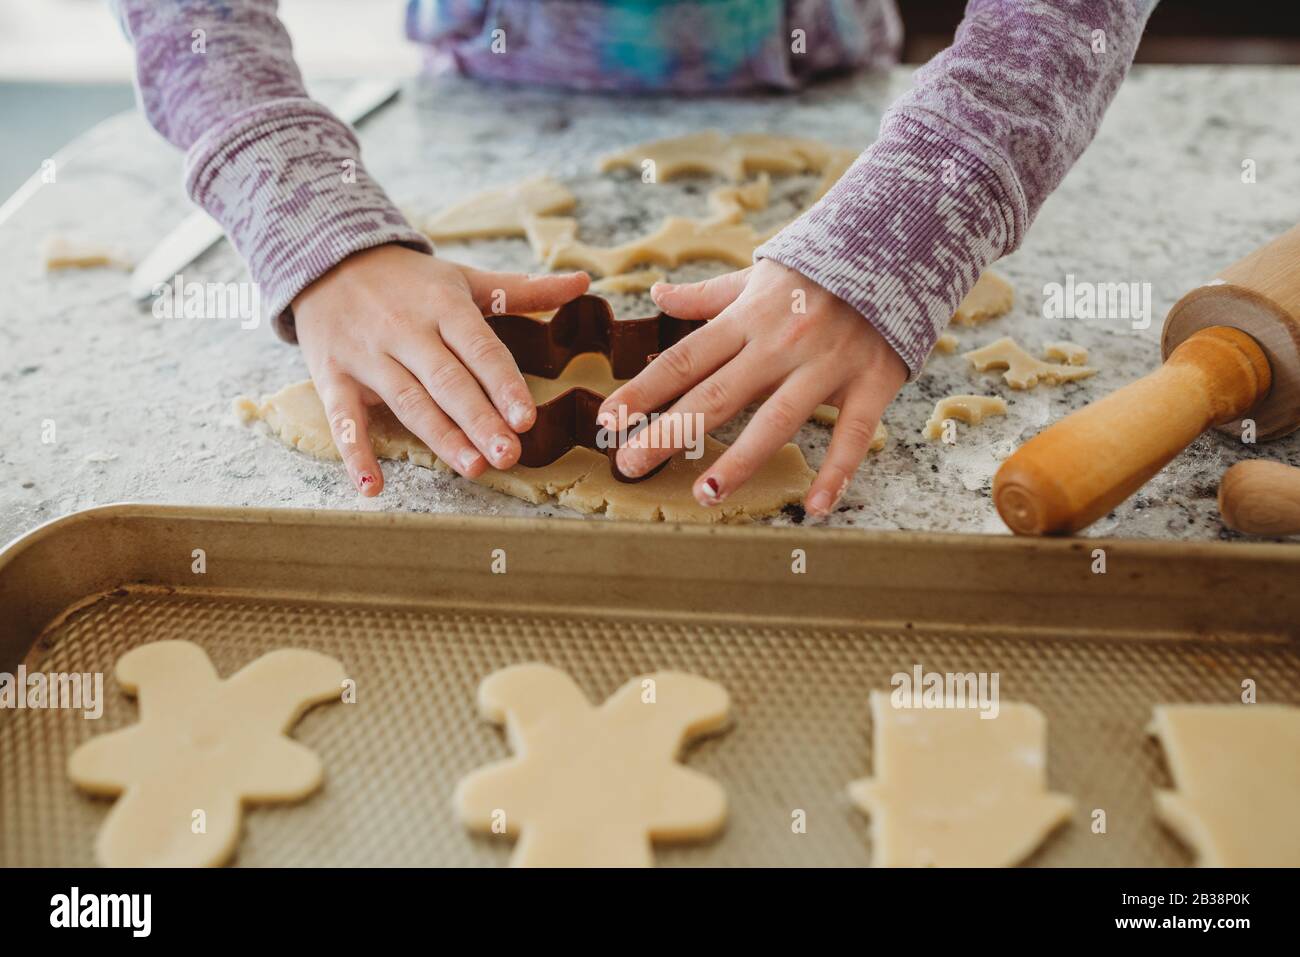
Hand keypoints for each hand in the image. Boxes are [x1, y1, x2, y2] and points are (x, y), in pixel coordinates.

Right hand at [293, 244, 588, 494]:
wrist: (326, 257)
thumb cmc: (408, 279)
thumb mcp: (464, 278)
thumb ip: (523, 290)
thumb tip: (584, 283)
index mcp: (444, 306)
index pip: (480, 349)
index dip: (504, 385)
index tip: (527, 420)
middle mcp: (406, 330)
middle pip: (447, 380)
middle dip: (479, 420)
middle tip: (509, 456)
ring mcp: (367, 354)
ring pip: (407, 401)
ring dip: (439, 437)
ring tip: (472, 467)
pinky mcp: (333, 375)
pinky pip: (343, 418)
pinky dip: (355, 454)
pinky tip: (373, 486)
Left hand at [598, 259, 907, 515]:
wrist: (901, 241)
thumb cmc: (821, 264)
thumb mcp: (759, 273)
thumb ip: (707, 295)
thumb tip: (656, 295)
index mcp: (748, 317)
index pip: (683, 360)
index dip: (642, 391)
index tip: (607, 421)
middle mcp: (780, 343)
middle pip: (715, 395)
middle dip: (668, 432)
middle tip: (629, 466)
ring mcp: (826, 365)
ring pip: (775, 421)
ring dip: (739, 460)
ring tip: (705, 494)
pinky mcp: (870, 381)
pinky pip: (851, 435)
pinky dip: (836, 472)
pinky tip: (816, 509)